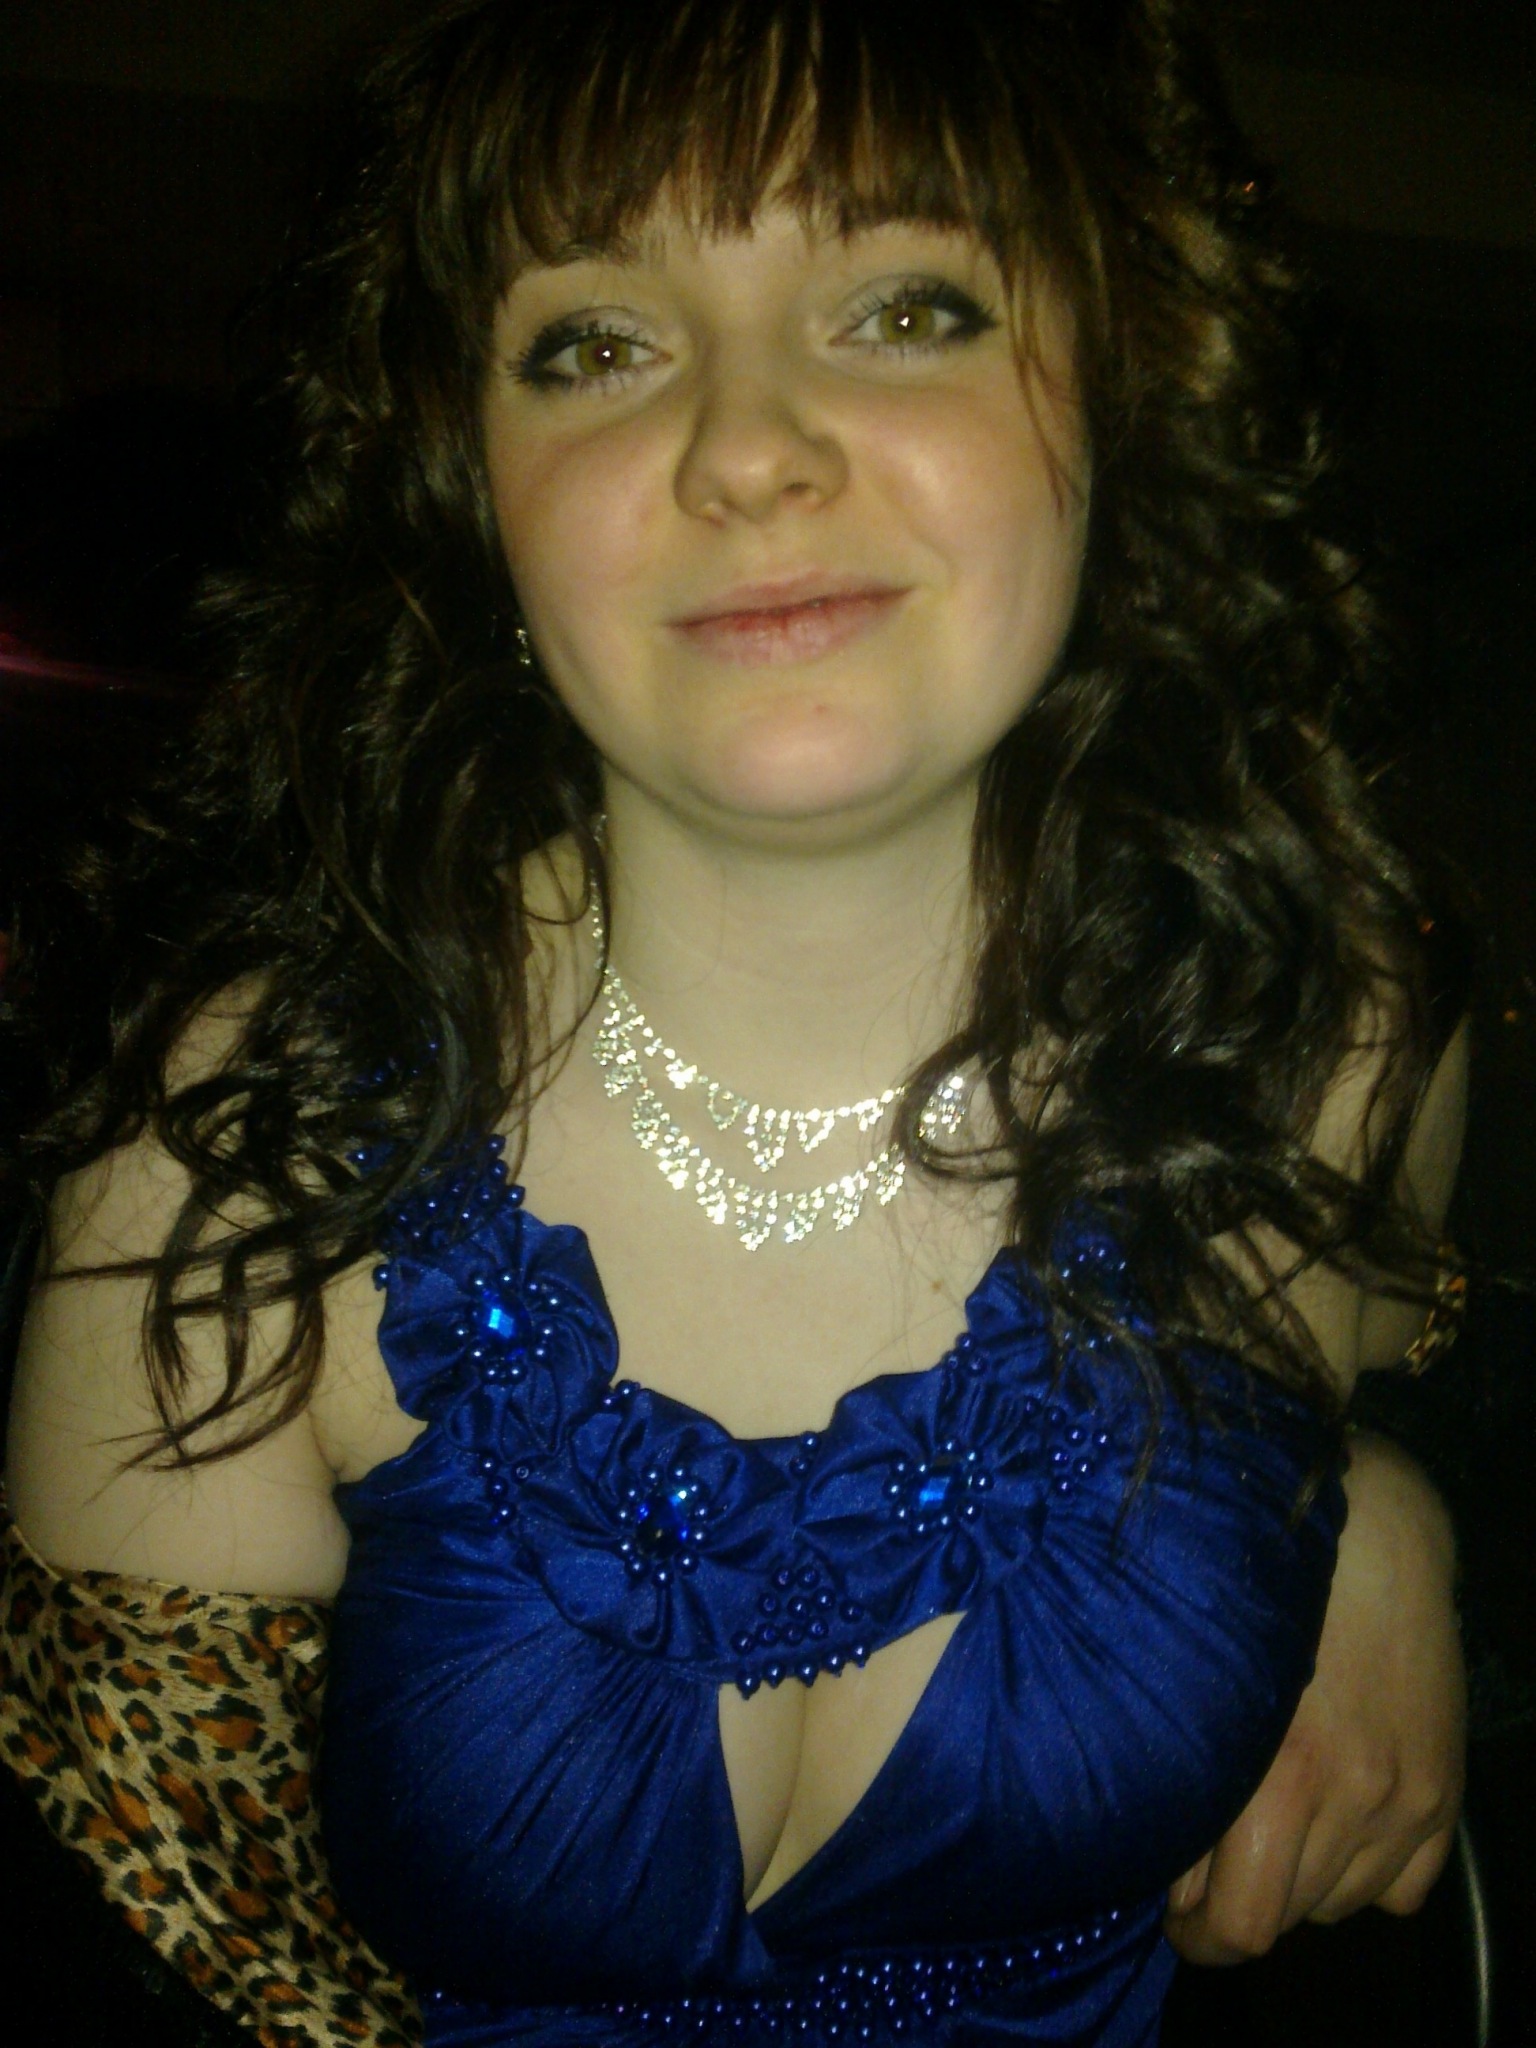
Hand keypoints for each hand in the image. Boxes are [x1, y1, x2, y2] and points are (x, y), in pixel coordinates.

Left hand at [1165, 1432, 1465, 1963]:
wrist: (1369, 1530)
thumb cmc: (1261, 1585)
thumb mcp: (1204, 1676)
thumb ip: (1187, 1775)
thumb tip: (1159, 1863)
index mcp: (1284, 1775)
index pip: (1243, 1926)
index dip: (1198, 1935)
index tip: (1173, 1914)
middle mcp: (1356, 1800)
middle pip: (1288, 1919)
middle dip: (1235, 1902)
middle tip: (1203, 1866)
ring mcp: (1408, 1801)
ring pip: (1341, 1907)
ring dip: (1295, 1887)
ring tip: (1261, 1831)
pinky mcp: (1442, 1792)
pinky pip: (1400, 1889)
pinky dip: (1361, 1876)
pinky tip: (1329, 1826)